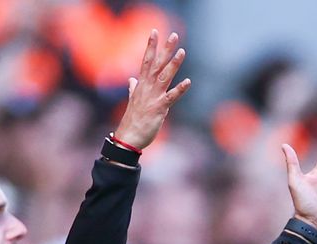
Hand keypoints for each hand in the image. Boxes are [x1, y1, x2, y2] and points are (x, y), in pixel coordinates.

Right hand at [111, 30, 191, 150]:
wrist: (128, 137)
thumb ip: (133, 88)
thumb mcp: (133, 100)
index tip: (154, 32)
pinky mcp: (159, 108)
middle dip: (165, 49)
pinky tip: (188, 82)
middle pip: (156, 64)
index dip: (151, 46)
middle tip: (173, 35)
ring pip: (164, 76)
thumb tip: (131, 80)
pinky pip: (171, 97)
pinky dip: (180, 89)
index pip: (146, 60)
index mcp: (141, 85)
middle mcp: (147, 88)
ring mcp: (153, 97)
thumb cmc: (132, 120)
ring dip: (173, 64)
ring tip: (182, 51)